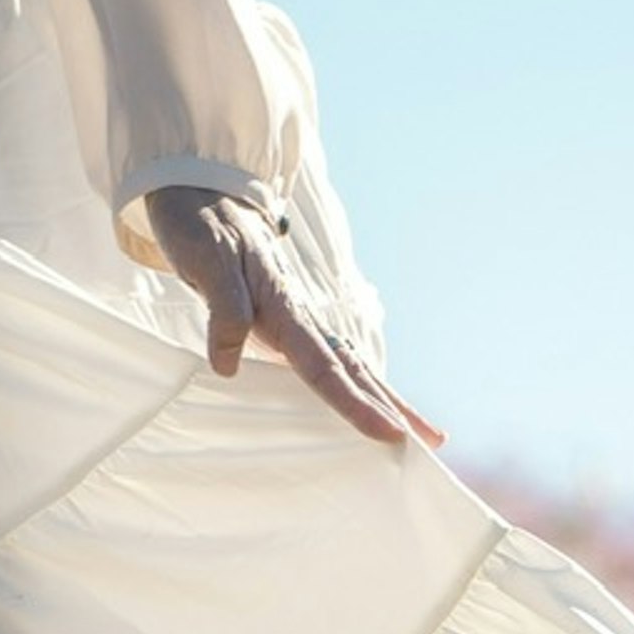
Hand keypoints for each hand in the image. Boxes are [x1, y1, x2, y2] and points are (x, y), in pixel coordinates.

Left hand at [141, 185, 441, 451]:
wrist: (202, 193)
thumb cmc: (201, 226)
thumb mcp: (206, 261)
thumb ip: (223, 311)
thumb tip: (228, 366)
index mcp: (283, 306)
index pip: (323, 367)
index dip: (354, 404)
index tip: (389, 433)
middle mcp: (298, 316)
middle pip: (353, 370)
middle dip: (392, 407)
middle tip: (432, 440)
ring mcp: (296, 319)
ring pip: (348, 366)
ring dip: (382, 398)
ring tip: (415, 430)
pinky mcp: (285, 321)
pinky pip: (325, 361)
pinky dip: (351, 385)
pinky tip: (367, 401)